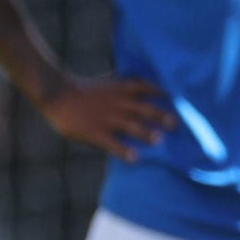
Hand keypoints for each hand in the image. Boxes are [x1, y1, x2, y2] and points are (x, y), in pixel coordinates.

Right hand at [38, 73, 174, 160]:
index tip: (182, 100)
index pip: (149, 88)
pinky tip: (135, 158)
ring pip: (133, 126)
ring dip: (148, 134)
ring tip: (159, 141)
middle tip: (177, 125)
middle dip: (163, 117)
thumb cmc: (84, 89)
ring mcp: (108, 118)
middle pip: (146, 109)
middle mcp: (119, 103)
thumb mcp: (108, 82)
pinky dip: (124, 150)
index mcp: (122, 89)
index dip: (165, 94)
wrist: (57, 94)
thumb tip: (145, 82)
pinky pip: (112, 143)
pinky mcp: (95, 132)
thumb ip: (126, 84)